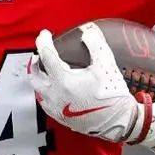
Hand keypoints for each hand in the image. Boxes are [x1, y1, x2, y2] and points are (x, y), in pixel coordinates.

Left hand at [30, 24, 144, 142]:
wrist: (119, 122)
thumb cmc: (112, 95)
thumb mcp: (106, 65)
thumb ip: (96, 44)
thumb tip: (87, 32)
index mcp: (64, 80)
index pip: (47, 56)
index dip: (43, 42)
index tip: (45, 34)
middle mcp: (55, 95)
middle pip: (35, 76)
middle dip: (35, 63)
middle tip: (39, 55)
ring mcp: (56, 109)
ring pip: (38, 91)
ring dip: (39, 79)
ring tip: (44, 71)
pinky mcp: (60, 118)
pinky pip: (45, 104)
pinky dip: (45, 93)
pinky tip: (52, 89)